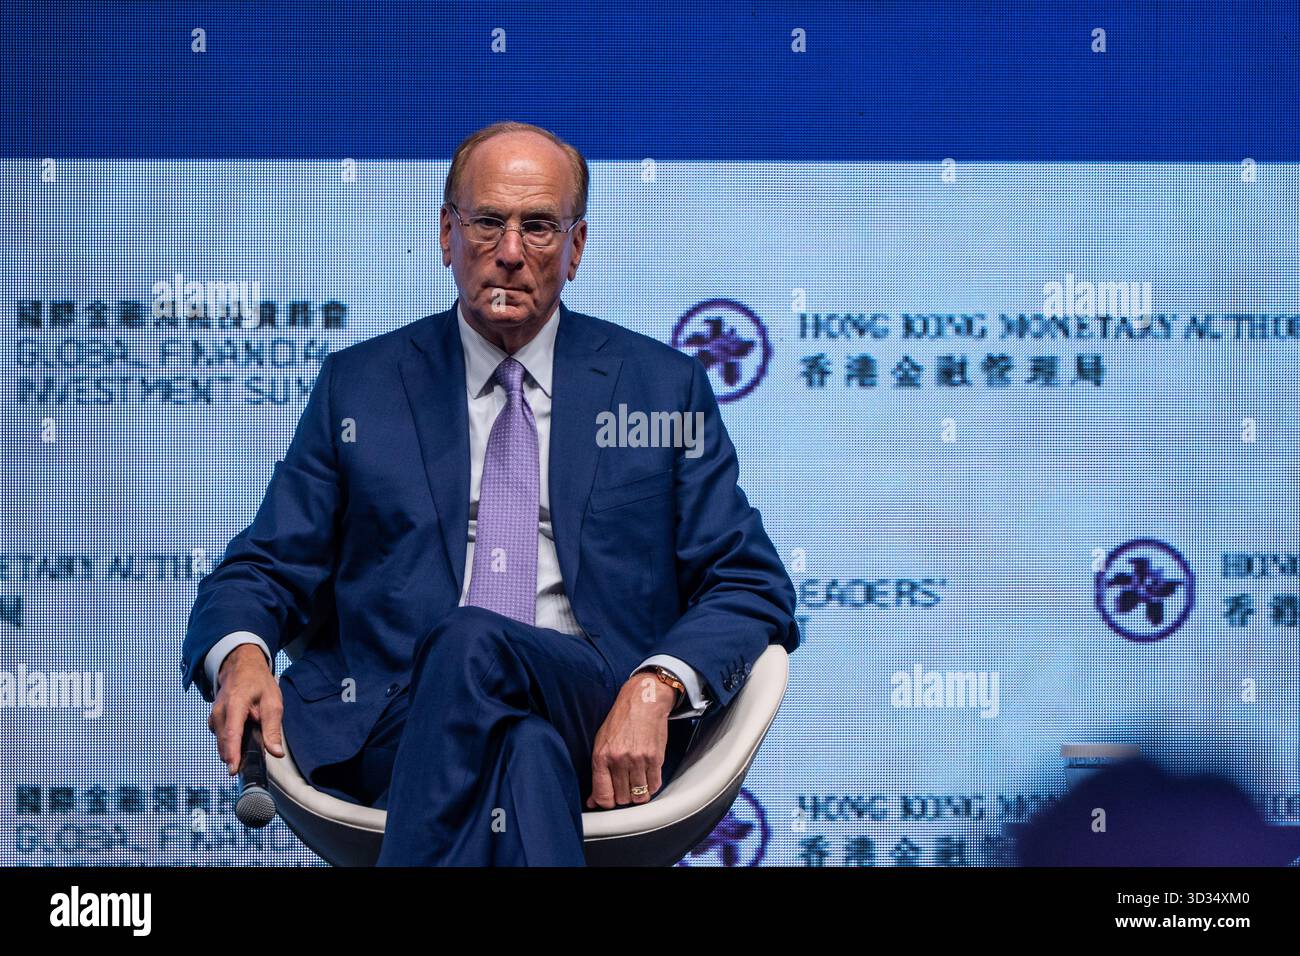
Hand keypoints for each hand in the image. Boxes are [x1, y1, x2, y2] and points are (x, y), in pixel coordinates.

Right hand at [208, 643, 284, 774]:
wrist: (241, 667)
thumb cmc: (258, 683)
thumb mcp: (273, 702)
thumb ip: (272, 729)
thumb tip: (276, 752)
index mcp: (236, 703)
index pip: (232, 732)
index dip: (232, 752)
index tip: (233, 769)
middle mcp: (220, 710)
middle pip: (224, 741)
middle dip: (234, 757)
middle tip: (248, 767)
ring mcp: (214, 715)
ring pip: (221, 741)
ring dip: (232, 750)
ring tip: (247, 754)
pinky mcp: (214, 720)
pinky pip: (220, 737)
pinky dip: (229, 743)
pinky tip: (240, 743)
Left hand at [586, 670, 677, 808]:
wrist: (643, 701)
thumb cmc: (620, 720)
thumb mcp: (601, 742)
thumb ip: (597, 772)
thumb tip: (593, 800)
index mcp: (602, 756)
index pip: (602, 795)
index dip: (605, 803)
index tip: (609, 801)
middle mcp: (619, 760)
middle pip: (622, 798)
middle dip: (623, 797)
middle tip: (624, 788)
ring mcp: (638, 760)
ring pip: (639, 796)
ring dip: (638, 794)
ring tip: (636, 784)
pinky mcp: (655, 758)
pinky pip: (654, 785)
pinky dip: (651, 787)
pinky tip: (647, 778)